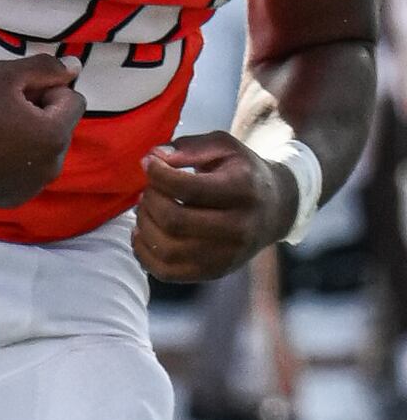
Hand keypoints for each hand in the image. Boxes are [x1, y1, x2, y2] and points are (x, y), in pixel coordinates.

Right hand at [0, 55, 82, 210]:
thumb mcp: (4, 74)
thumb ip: (47, 68)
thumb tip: (77, 66)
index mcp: (53, 135)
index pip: (72, 101)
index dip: (44, 90)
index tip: (13, 94)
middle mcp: (51, 167)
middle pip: (59, 129)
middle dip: (39, 117)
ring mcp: (31, 187)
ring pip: (43, 153)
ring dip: (27, 140)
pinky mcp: (11, 199)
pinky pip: (25, 174)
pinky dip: (13, 163)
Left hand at [135, 131, 298, 280]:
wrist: (275, 208)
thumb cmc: (242, 174)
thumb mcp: (223, 147)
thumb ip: (188, 147)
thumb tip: (153, 157)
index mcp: (243, 191)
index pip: (188, 188)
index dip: (157, 174)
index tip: (149, 163)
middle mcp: (239, 227)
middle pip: (174, 220)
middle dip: (150, 200)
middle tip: (149, 189)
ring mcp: (228, 255)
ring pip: (167, 249)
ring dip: (144, 225)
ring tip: (147, 208)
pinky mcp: (215, 272)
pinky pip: (166, 272)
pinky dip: (144, 253)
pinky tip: (144, 233)